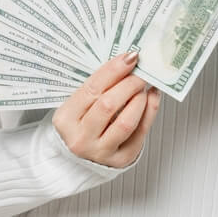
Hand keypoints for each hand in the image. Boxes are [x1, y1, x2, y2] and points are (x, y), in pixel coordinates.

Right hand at [52, 51, 161, 167]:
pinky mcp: (121, 160)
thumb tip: (127, 62)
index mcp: (66, 119)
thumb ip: (98, 87)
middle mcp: (81, 138)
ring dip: (140, 99)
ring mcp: (100, 152)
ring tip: (143, 87)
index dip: (114, 70)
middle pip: (109, 105)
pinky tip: (151, 98)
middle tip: (141, 72)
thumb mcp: (78, 105)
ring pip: (126, 122)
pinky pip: (140, 133)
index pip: (92, 89)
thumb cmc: (80, 124)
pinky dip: (150, 111)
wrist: (77, 159)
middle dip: (129, 83)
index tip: (130, 57)